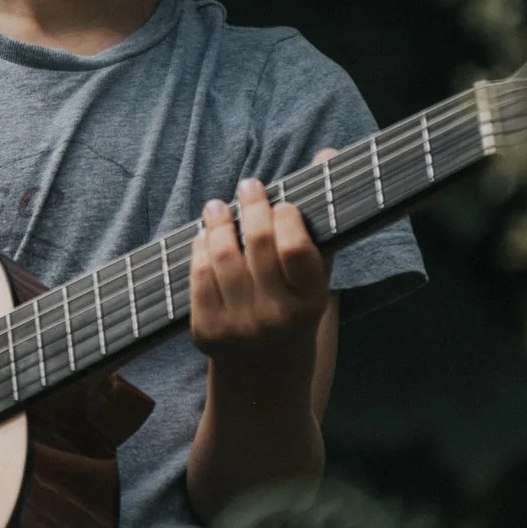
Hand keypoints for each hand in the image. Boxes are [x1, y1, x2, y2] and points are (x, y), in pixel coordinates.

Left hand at [189, 165, 330, 388]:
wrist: (265, 374)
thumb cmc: (296, 310)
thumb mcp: (317, 275)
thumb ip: (321, 220)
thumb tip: (328, 153)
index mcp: (311, 302)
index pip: (297, 249)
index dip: (286, 217)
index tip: (282, 200)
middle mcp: (276, 318)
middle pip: (257, 246)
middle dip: (251, 207)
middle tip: (249, 186)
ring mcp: (239, 326)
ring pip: (222, 257)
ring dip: (218, 223)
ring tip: (217, 207)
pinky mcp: (206, 332)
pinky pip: (198, 277)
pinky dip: (199, 250)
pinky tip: (204, 236)